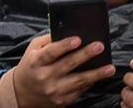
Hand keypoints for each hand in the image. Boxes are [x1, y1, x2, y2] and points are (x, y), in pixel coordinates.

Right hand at [0, 34, 114, 106]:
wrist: (23, 92)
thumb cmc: (31, 65)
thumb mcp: (33, 49)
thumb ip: (49, 40)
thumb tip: (68, 31)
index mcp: (36, 61)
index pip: (51, 53)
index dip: (64, 46)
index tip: (78, 39)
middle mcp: (44, 77)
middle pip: (68, 65)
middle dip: (85, 55)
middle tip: (99, 46)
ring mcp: (54, 91)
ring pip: (78, 81)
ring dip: (96, 74)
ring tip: (110, 68)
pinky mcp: (62, 101)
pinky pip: (79, 91)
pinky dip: (91, 83)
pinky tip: (100, 76)